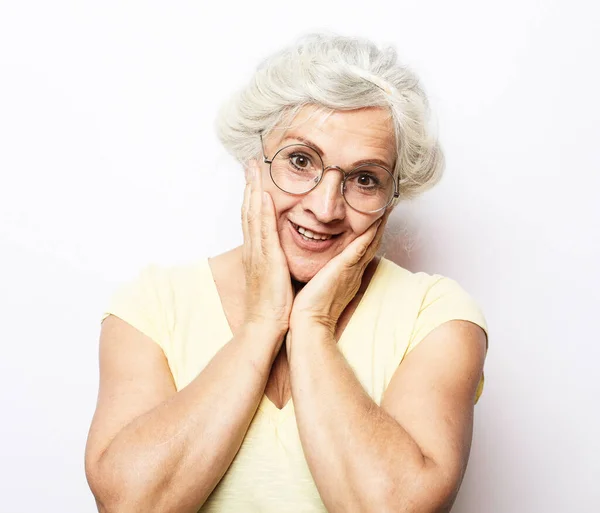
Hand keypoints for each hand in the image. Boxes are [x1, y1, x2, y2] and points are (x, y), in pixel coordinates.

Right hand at [241, 160, 293, 338]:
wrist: (265, 324)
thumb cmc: (273, 304)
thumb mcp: (274, 276)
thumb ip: (277, 261)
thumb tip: (284, 252)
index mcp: (256, 252)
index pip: (252, 218)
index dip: (252, 196)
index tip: (254, 177)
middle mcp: (253, 249)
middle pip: (248, 210)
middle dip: (249, 185)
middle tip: (250, 163)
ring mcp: (257, 253)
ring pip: (252, 215)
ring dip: (253, 190)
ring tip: (254, 169)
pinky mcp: (266, 260)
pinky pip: (263, 231)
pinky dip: (261, 212)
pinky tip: (263, 195)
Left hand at [290, 211, 389, 333]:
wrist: (310, 322)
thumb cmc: (310, 309)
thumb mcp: (318, 286)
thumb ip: (321, 275)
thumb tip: (316, 268)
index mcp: (348, 276)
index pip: (362, 251)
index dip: (370, 235)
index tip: (374, 220)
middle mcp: (354, 271)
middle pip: (372, 244)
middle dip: (380, 226)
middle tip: (388, 208)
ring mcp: (352, 269)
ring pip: (370, 242)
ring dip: (380, 225)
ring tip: (387, 208)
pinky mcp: (344, 267)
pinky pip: (361, 246)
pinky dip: (369, 232)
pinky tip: (376, 220)